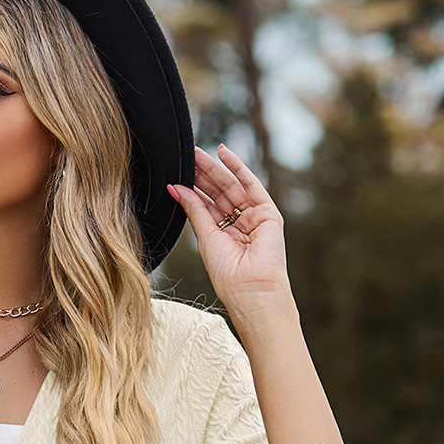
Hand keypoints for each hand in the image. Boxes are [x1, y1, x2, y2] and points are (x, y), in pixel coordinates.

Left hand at [167, 144, 291, 320]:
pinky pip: (251, 185)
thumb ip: (194, 209)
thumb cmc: (227, 274)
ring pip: (232, 187)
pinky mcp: (268, 213)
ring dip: (215, 169)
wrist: (250, 290)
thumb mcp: (205, 237)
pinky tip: (223, 153)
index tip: (179, 172)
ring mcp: (255, 218)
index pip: (207, 205)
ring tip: (196, 154)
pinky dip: (238, 168)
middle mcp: (240, 225)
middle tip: (186, 155)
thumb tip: (175, 188)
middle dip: (203, 174)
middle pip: (219, 193)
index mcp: (224, 235)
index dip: (194, 188)